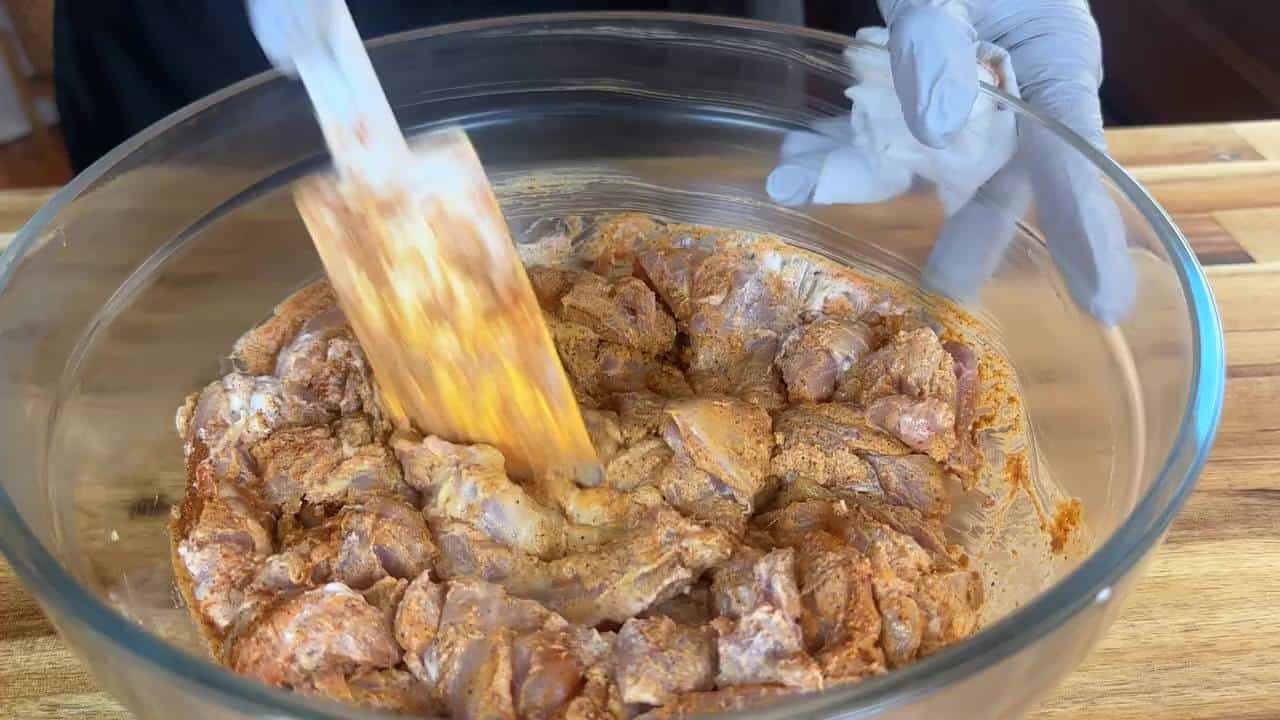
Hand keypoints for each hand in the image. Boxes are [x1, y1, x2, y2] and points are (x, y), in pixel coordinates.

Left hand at [772, 1, 1134, 324]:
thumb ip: (943, 40)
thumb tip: (937, 127)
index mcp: (1055, 61)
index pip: (1076, 155)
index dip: (1086, 229)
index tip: (1102, 300)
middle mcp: (1014, 96)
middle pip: (998, 182)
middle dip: (963, 238)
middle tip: (941, 297)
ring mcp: (958, 100)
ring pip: (919, 164)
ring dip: (855, 176)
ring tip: (794, 179)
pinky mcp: (907, 95)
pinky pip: (873, 138)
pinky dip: (834, 149)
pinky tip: (793, 158)